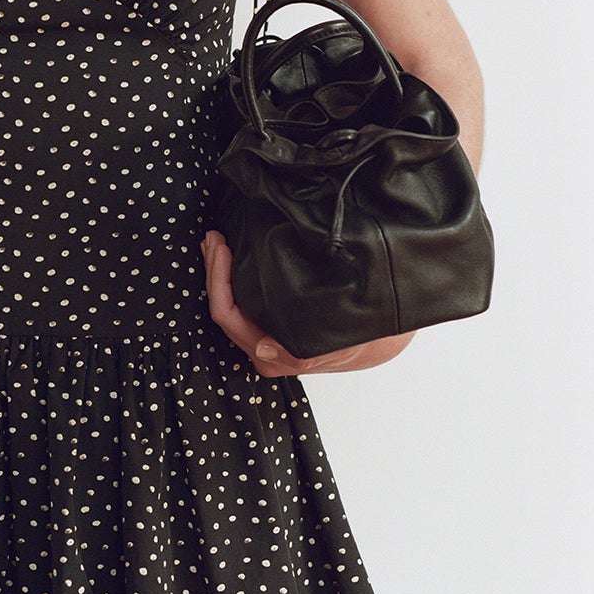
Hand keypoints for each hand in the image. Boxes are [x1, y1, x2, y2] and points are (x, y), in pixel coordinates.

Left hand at [200, 229, 414, 376]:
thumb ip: (302, 353)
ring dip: (220, 274)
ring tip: (216, 242)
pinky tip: (232, 257)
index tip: (222, 249)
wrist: (380, 341)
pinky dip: (233, 278)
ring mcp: (263, 339)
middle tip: (213, 237)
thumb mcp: (340, 343)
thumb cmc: (362, 339)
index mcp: (273, 355)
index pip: (228, 316)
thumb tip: (262, 350)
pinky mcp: (269, 327)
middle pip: (223, 309)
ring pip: (230, 304)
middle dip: (214, 272)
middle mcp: (262, 350)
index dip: (218, 283)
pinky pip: (241, 303)